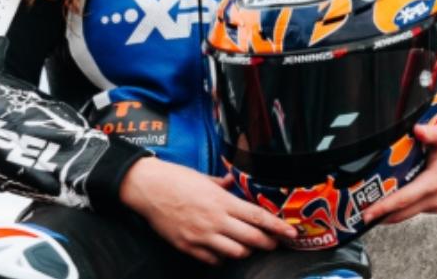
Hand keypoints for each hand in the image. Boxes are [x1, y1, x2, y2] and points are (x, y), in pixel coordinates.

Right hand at [119, 157, 297, 264]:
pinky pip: (213, 260)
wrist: (146, 187)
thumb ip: (221, 184)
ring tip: (245, 245)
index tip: (291, 233)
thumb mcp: (202, 177)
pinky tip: (220, 250)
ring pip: (236, 253)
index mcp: (221, 201)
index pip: (258, 217)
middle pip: (252, 239)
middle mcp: (214, 220)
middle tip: (271, 242)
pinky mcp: (188, 245)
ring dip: (245, 251)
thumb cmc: (174, 178)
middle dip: (267, 243)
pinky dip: (221, 257)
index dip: (278, 227)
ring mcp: (201, 235)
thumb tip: (232, 182)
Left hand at [361, 124, 436, 224]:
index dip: (383, 207)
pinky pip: (415, 209)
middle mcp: (434, 198)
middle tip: (358, 216)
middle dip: (379, 216)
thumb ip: (431, 133)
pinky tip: (387, 204)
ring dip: (388, 214)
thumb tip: (416, 130)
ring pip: (408, 213)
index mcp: (433, 183)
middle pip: (402, 213)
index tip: (367, 213)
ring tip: (367, 211)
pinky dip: (400, 209)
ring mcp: (436, 203)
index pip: (403, 199)